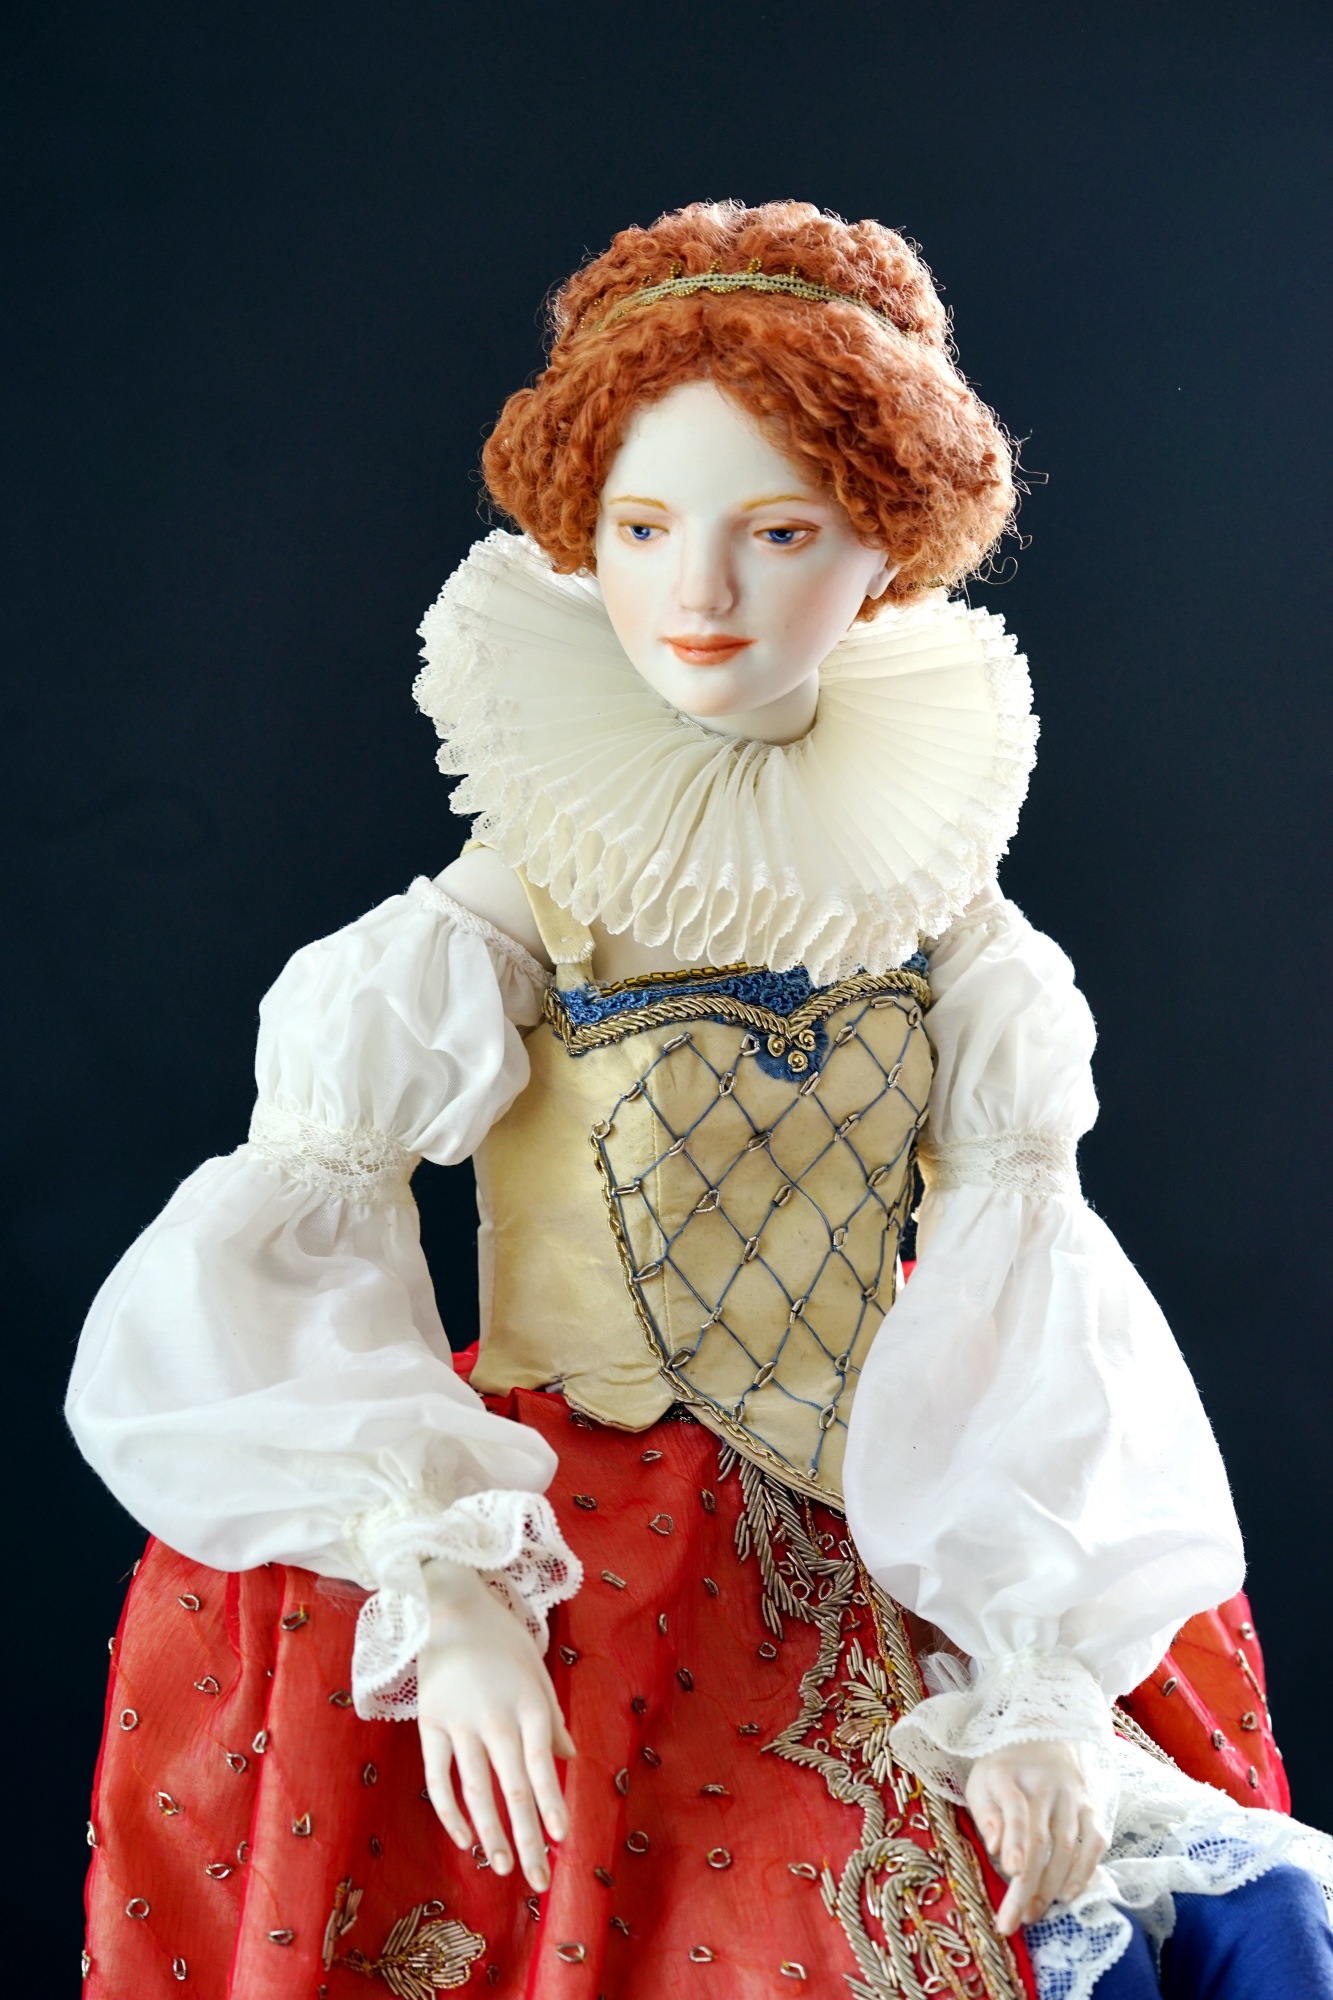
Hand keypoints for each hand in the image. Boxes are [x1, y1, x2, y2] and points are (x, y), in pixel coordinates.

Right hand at [417, 1559, 576, 1891]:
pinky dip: (450, 1814)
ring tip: (505, 1868)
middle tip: (538, 1880)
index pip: (542, 1766)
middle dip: (528, 1838)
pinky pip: (439, 1779)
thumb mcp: (536, 1670)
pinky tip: (465, 1840)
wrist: (448, 1605)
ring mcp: (459, 1723)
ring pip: (477, 1791)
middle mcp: (496, 1718)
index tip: (562, 1840)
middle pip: (513, 1789)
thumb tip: (567, 1760)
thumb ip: (552, 1719)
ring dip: (492, 1835)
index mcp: (529, 1703)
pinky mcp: (429, 1725)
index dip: (552, 1805)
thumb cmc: (501, 1639)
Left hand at [965, 1738, 1107, 1933]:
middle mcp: (1044, 1786)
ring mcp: (1072, 1797)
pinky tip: (1068, 1895)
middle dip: (1028, 1885)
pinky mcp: (1091, 1807)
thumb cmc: (1003, 1772)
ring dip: (1051, 1886)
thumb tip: (996, 1849)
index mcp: (1008, 1776)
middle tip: (1013, 1919)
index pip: (1015, 1810)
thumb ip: (986, 1816)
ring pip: (1067, 1847)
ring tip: (1033, 1914)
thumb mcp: (981, 1784)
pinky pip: (1094, 1843)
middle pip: (1040, 1840)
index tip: (1012, 1871)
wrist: (1042, 1737)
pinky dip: (1084, 1872)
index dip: (1015, 1840)